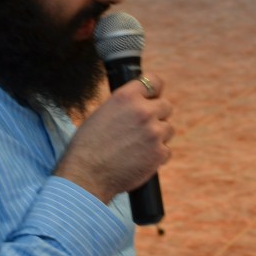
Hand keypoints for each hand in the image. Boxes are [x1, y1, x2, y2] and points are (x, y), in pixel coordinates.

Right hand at [56, 73, 172, 202]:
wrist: (86, 174)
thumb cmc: (88, 145)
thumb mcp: (102, 113)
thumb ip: (125, 106)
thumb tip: (141, 104)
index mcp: (126, 97)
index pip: (154, 81)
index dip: (154, 91)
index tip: (153, 97)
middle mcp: (143, 111)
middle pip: (166, 106)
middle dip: (157, 116)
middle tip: (143, 128)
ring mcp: (154, 132)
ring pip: (168, 129)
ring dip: (158, 136)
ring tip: (138, 147)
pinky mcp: (159, 153)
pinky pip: (166, 151)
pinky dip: (156, 156)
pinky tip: (140, 160)